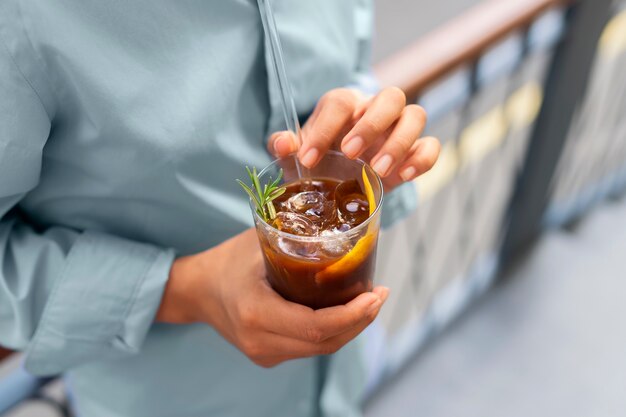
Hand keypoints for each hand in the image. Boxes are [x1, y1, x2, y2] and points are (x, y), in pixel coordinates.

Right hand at [156, 228, 388, 367]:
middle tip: (380, 295)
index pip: (317, 327)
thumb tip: (342, 225)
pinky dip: (333, 332)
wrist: (196, 290)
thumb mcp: (260, 241)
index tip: (376, 294)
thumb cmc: (228, 260)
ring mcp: (263, 353)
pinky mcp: (267, 355)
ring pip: (320, 349)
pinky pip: (309, 348)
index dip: (353, 315)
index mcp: (256, 312)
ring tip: (370, 301)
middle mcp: (260, 341)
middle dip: (360, 320)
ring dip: (351, 328)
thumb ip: (297, 237)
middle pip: (325, 343)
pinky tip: (347, 312)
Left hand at [268, 87, 439, 189]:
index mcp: (344, 105)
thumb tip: (282, 143)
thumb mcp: (299, 154)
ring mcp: (399, 128)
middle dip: (371, 125)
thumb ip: (286, 146)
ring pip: (416, 115)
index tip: (308, 159)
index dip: (323, 129)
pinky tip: (404, 176)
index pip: (340, 103)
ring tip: (378, 169)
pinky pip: (431, 145)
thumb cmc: (320, 157)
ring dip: (399, 142)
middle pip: (390, 97)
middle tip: (350, 154)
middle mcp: (375, 110)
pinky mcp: (415, 150)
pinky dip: (422, 159)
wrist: (341, 178)